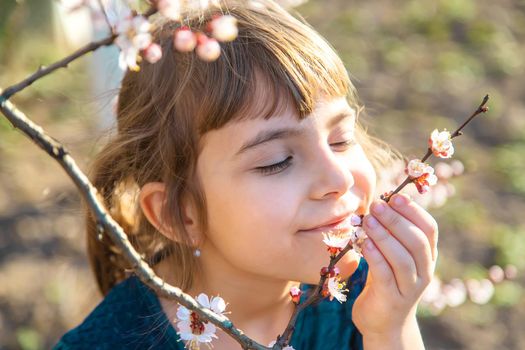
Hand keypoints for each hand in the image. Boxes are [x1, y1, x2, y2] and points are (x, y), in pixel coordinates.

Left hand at [352, 193, 437, 340]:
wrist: (384, 323)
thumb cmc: (385, 281)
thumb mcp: (392, 256)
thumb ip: (390, 233)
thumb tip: (379, 202)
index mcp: (427, 256)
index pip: (429, 229)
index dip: (414, 211)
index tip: (395, 196)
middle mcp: (424, 271)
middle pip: (417, 241)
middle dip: (396, 220)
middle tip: (376, 206)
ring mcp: (410, 287)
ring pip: (403, 259)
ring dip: (384, 236)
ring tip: (367, 221)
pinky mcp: (393, 299)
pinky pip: (386, 275)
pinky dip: (376, 257)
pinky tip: (364, 244)